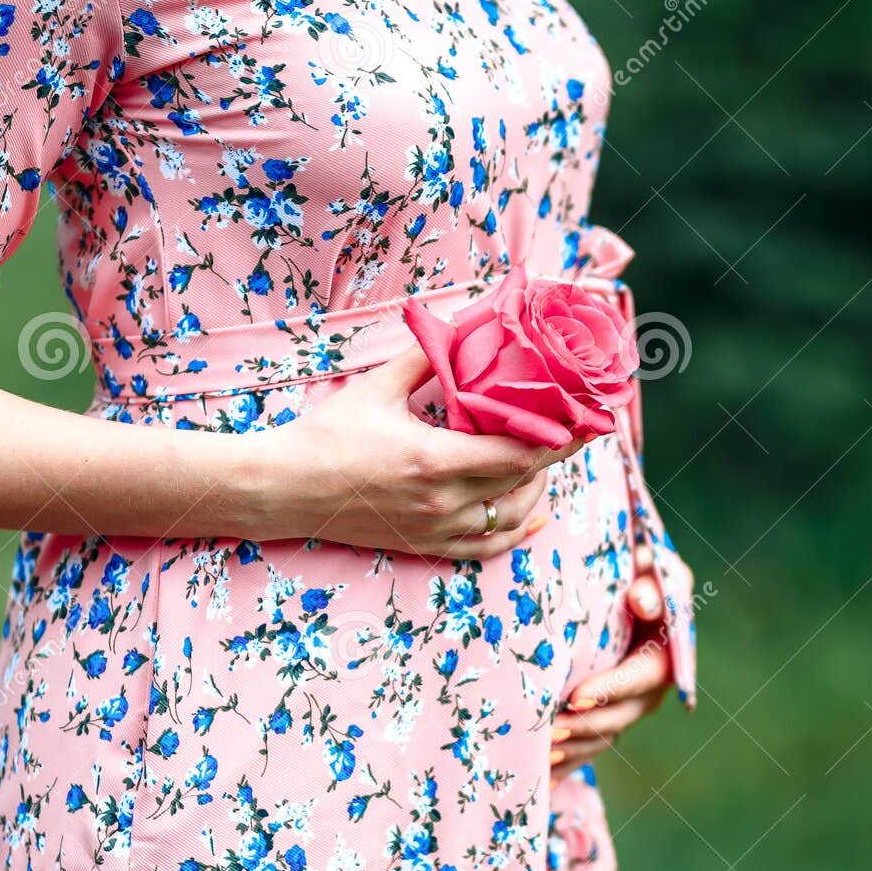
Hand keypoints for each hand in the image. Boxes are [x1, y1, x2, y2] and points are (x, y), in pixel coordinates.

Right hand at [261, 346, 579, 556]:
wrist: (285, 489)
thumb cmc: (327, 435)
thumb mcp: (377, 387)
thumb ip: (426, 358)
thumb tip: (462, 324)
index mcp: (434, 460)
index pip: (518, 452)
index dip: (559, 437)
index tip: (586, 418)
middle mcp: (441, 501)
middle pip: (521, 481)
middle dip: (555, 456)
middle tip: (576, 429)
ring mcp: (434, 529)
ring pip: (509, 516)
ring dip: (535, 489)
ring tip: (545, 460)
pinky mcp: (424, 545)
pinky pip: (484, 546)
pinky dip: (514, 532)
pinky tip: (533, 515)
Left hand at [552, 543, 674, 780]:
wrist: (634, 594)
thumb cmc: (645, 575)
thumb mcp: (657, 570)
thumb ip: (653, 583)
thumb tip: (639, 601)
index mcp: (665, 657)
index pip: (639, 679)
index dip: (609, 691)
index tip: (576, 699)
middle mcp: (649, 691)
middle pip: (619, 718)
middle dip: (584, 729)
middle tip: (549, 734)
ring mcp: (628, 708)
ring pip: (602, 738)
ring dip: (573, 750)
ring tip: (540, 757)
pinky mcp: (607, 716)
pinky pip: (589, 746)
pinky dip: (568, 764)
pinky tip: (542, 780)